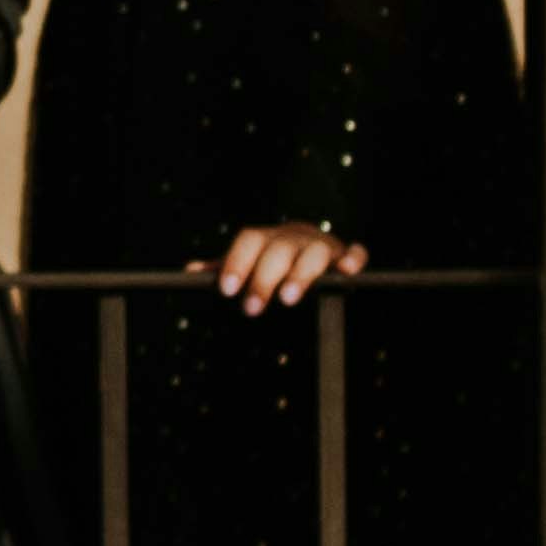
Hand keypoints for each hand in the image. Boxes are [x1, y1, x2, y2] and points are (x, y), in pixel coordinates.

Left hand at [208, 222, 368, 318]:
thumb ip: (224, 269)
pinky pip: (355, 253)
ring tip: (288, 298)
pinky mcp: (347, 255)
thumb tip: (190, 271)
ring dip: (301, 273)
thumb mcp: (249, 265)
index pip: (250, 240)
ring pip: (314, 252)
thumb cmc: (272, 263)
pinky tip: (346, 274)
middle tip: (251, 308)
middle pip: (279, 250)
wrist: (309, 248)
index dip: (237, 262)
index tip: (226, 289)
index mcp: (267, 238)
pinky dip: (353, 260)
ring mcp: (323, 244)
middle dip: (264, 279)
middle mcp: (294, 237)